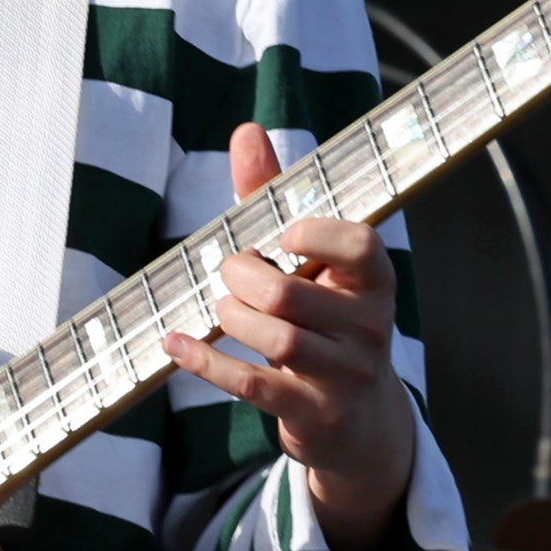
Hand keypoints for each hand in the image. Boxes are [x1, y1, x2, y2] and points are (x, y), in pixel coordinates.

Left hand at [163, 122, 421, 550]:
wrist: (360, 420)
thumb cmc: (324, 321)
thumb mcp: (312, 265)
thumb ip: (277, 198)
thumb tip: (246, 131)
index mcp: (375, 281)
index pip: (361, 246)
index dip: (316, 234)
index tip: (280, 235)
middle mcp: (369, 327)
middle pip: (291, 295)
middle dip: (243, 278)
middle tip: (230, 274)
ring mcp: (346, 375)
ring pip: (277, 340)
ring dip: (230, 318)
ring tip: (223, 309)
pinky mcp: (316, 414)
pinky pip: (252, 384)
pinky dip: (205, 361)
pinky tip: (175, 344)